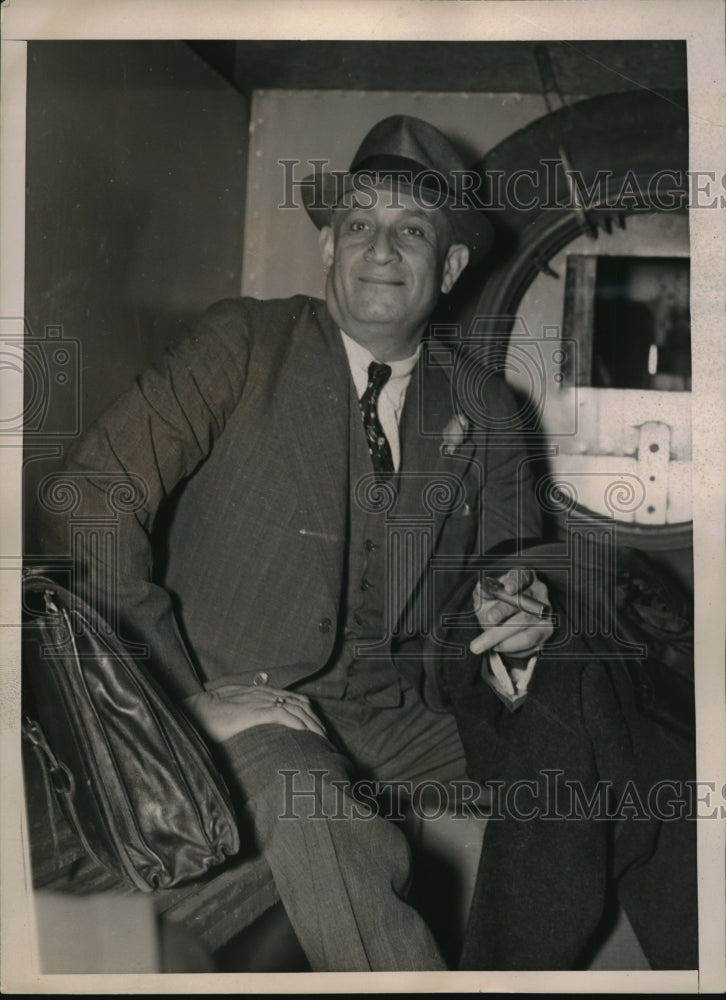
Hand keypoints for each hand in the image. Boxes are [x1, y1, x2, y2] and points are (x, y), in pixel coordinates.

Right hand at [182, 684, 326, 743]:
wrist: (196, 711)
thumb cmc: (211, 714)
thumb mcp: (235, 712)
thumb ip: (249, 716)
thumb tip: (258, 730)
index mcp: (261, 693)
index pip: (294, 698)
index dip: (309, 713)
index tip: (317, 728)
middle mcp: (265, 694)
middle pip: (300, 703)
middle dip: (315, 720)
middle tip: (324, 737)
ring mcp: (261, 701)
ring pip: (296, 709)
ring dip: (311, 724)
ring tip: (321, 739)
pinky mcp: (256, 711)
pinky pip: (283, 715)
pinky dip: (298, 723)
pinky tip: (306, 734)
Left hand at [469, 568, 553, 657]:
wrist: (505, 624)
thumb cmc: (495, 604)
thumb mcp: (486, 595)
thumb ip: (484, 591)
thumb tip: (484, 592)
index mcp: (523, 577)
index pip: (522, 576)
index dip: (516, 582)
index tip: (508, 589)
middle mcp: (537, 591)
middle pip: (522, 601)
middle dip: (503, 611)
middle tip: (488, 619)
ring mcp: (544, 610)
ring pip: (525, 622)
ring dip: (502, 633)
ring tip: (483, 642)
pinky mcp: (546, 629)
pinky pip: (529, 638)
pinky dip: (511, 644)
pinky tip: (498, 646)